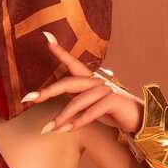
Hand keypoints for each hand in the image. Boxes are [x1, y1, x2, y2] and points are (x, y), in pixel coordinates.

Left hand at [23, 31, 142, 134]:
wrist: (137, 118)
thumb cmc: (111, 110)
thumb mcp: (90, 102)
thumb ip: (74, 96)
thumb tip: (54, 95)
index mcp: (90, 79)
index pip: (72, 63)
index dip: (60, 51)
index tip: (46, 38)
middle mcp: (97, 80)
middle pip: (68, 83)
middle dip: (47, 91)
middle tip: (29, 99)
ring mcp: (106, 89)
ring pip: (78, 101)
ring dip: (62, 116)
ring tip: (49, 128)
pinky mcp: (114, 101)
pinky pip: (93, 111)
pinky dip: (80, 121)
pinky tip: (69, 129)